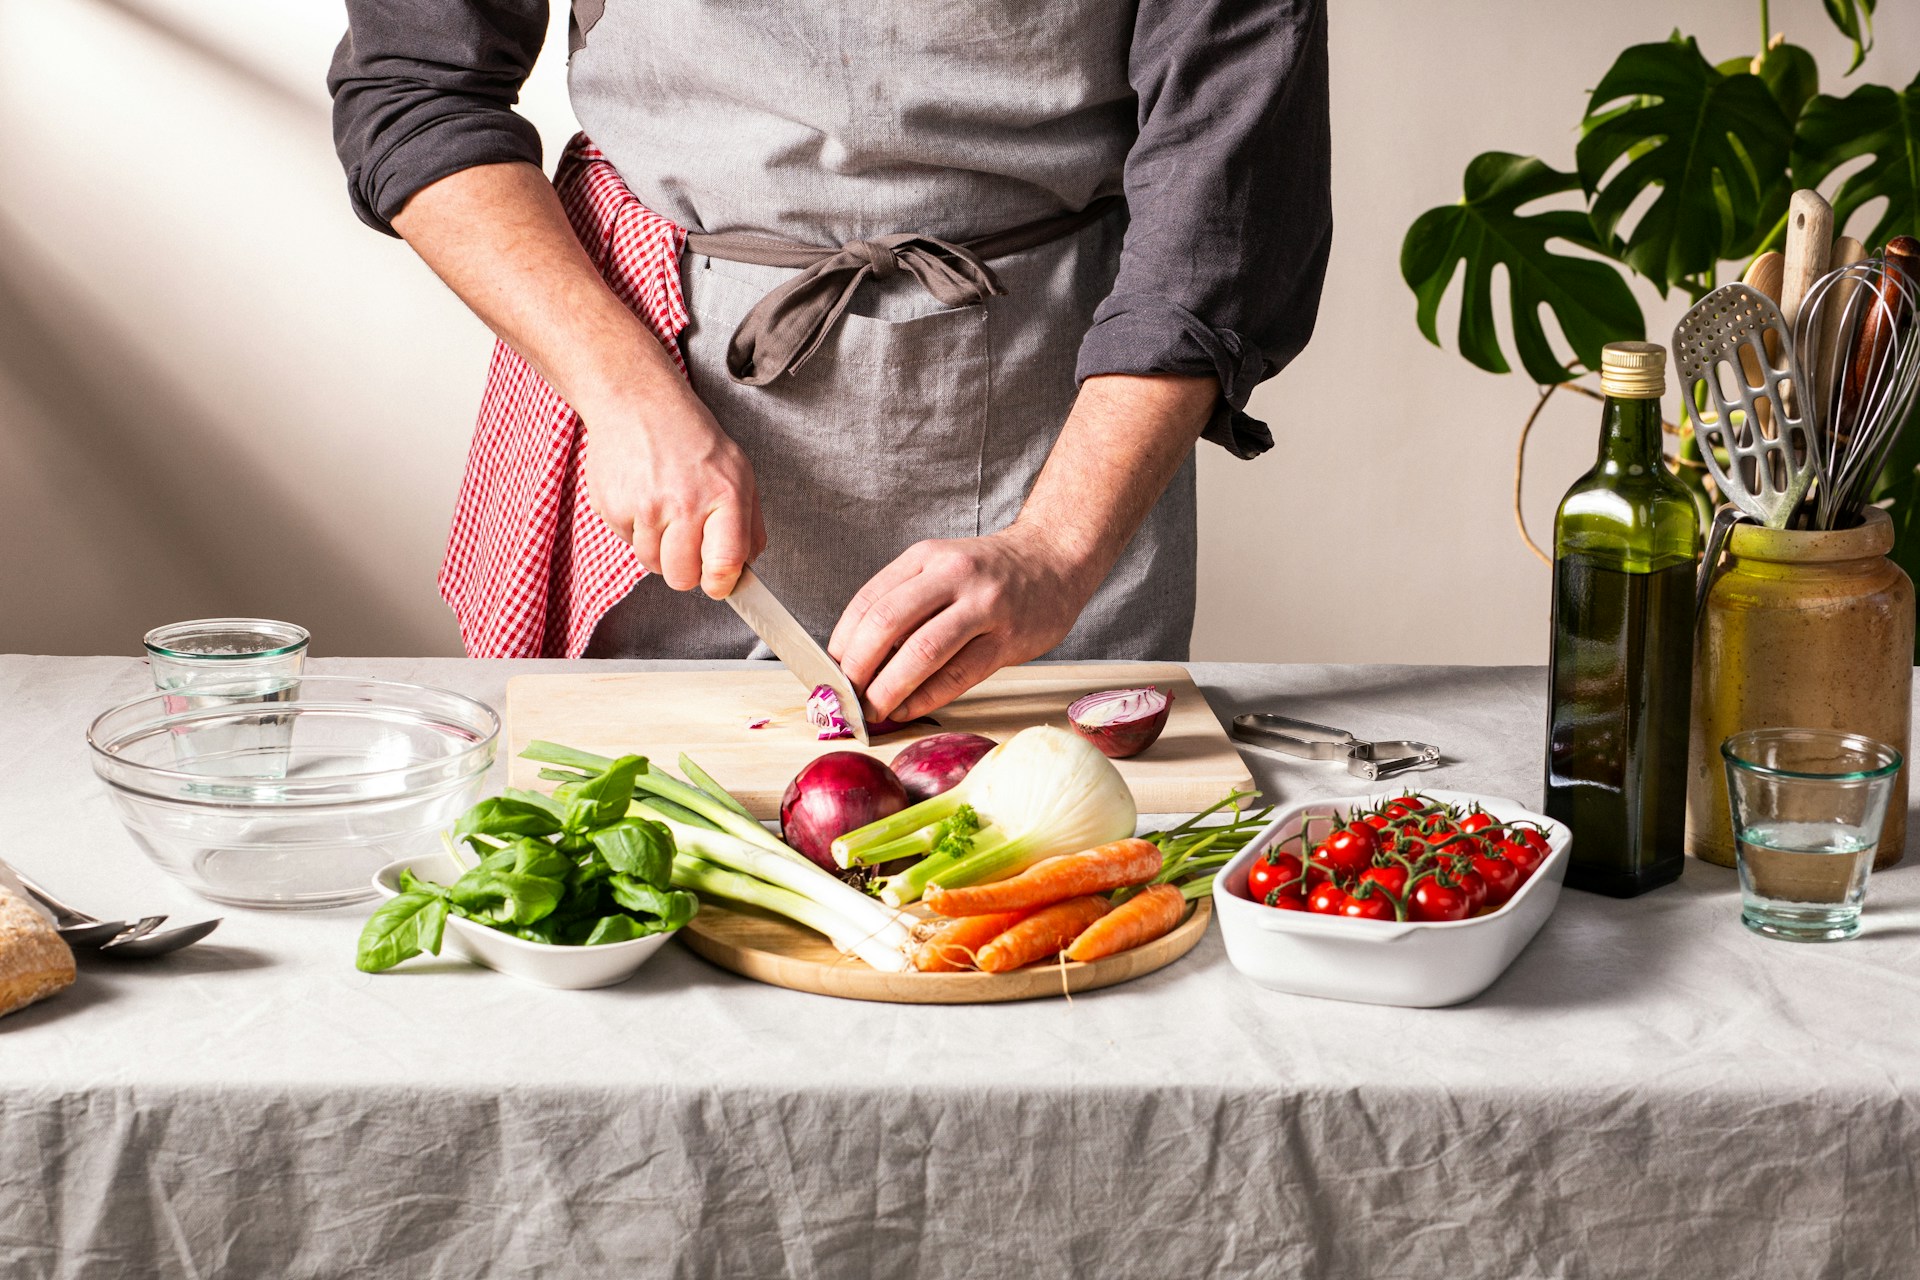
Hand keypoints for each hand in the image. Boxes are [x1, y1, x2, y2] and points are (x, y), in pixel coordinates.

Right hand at [580, 387, 765, 598]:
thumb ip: (750, 525)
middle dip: (686, 570)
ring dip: (659, 549)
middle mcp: (685, 503)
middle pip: (682, 578)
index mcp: (725, 495)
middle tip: (688, 542)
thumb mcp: (739, 473)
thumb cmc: (692, 439)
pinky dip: (636, 530)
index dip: (720, 584)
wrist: (638, 404)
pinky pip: (628, 543)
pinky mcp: (613, 508)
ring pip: (653, 565)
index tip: (718, 583)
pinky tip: (644, 499)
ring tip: (665, 512)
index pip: (725, 564)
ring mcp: (645, 507)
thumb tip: (745, 569)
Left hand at [828, 525, 1095, 721]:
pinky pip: (958, 675)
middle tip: (847, 696)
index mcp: (926, 556)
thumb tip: (858, 656)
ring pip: (922, 652)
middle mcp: (953, 575)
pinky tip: (908, 709)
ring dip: (889, 688)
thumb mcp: (942, 566)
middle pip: (888, 624)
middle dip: (858, 668)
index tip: (831, 671)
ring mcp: (984, 606)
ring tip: (874, 710)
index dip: (843, 641)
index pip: (869, 601)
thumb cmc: (991, 573)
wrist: (1055, 559)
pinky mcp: (1009, 638)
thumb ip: (906, 601)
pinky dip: (925, 698)